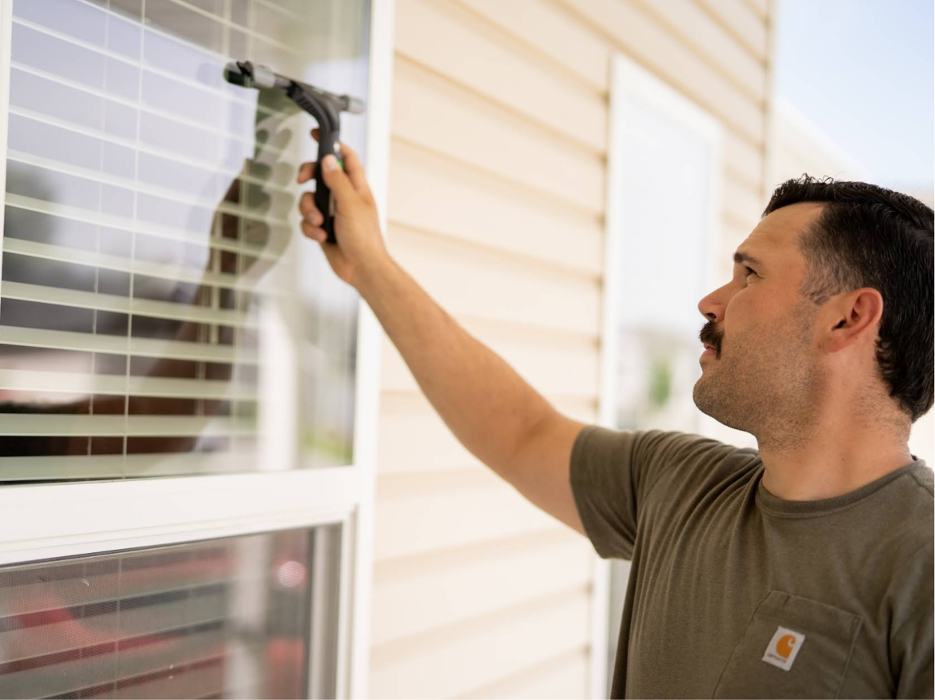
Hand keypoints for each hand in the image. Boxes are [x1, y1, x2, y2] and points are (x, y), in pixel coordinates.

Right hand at [297, 128, 387, 286]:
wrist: (361, 268)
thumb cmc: (364, 238)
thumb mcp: (350, 204)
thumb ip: (337, 181)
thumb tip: (329, 159)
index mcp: (356, 187)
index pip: (345, 157)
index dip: (331, 143)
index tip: (316, 134)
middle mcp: (343, 197)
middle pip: (319, 174)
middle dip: (308, 176)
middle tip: (302, 179)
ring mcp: (332, 213)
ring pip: (308, 200)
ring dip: (309, 211)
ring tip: (319, 223)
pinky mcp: (323, 228)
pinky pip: (307, 221)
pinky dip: (310, 228)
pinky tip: (321, 236)